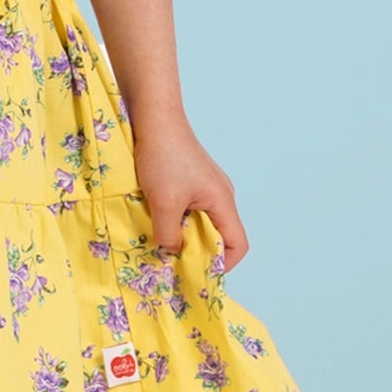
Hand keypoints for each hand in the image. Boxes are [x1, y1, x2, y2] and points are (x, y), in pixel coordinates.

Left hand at [132, 118, 248, 269]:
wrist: (153, 117)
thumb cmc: (163, 157)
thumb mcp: (163, 203)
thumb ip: (169, 234)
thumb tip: (171, 254)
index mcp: (223, 201)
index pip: (238, 244)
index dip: (223, 264)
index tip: (198, 274)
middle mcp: (220, 194)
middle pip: (219, 235)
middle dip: (198, 251)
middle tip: (173, 262)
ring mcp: (205, 186)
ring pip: (200, 221)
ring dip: (183, 234)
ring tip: (160, 241)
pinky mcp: (189, 178)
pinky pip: (188, 208)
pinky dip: (175, 218)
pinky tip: (154, 219)